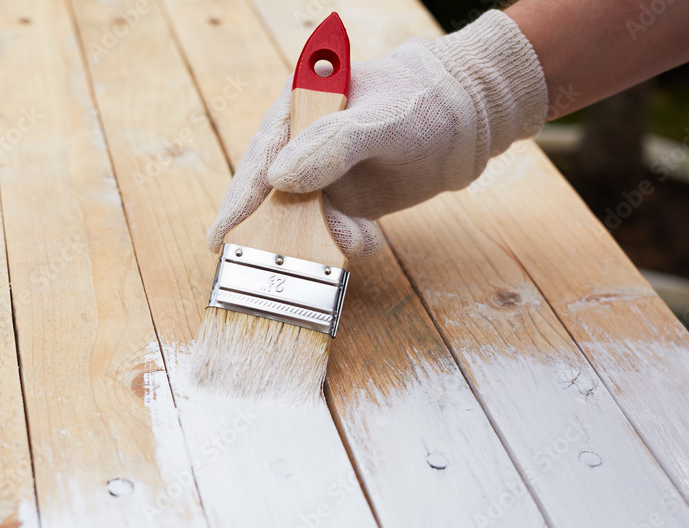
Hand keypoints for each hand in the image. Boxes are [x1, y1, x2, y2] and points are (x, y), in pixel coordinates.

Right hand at [208, 10, 547, 257]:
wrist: (467, 122)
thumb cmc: (423, 105)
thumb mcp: (380, 120)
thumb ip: (333, 145)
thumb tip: (279, 179)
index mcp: (298, 109)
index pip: (259, 159)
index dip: (239, 202)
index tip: (220, 240)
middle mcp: (299, 145)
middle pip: (270, 197)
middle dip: (281, 231)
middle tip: (282, 261)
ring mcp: (319, 176)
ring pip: (301, 221)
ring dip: (322, 241)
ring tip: (359, 238)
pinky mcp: (341, 201)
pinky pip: (328, 233)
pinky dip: (344, 244)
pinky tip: (369, 238)